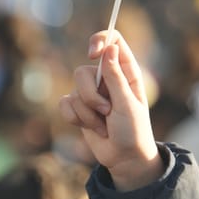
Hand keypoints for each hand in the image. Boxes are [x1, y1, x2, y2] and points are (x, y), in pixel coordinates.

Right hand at [59, 31, 163, 191]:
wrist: (124, 158)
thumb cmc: (133, 131)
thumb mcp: (127, 104)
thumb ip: (116, 77)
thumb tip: (109, 48)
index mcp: (125, 71)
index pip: (111, 40)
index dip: (99, 41)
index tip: (92, 54)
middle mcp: (106, 78)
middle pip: (83, 71)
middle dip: (91, 96)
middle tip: (107, 111)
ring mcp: (91, 94)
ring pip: (74, 92)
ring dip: (87, 114)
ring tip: (103, 125)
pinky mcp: (79, 109)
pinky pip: (65, 105)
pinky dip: (75, 119)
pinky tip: (90, 128)